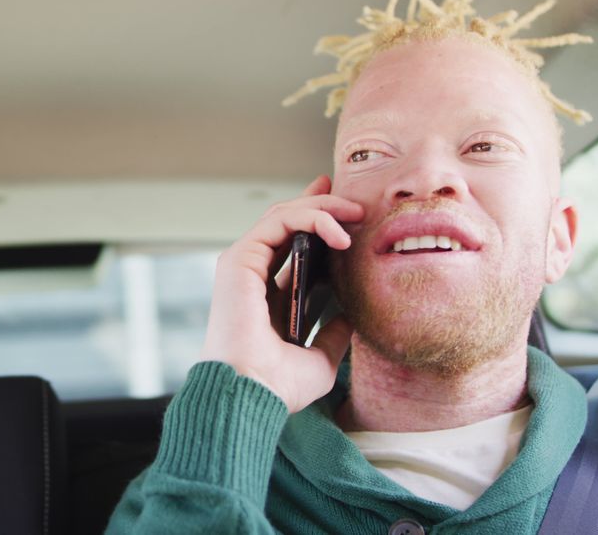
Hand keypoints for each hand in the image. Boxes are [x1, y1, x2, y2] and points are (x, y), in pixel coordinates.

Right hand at [199, 175, 362, 412]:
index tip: (346, 213)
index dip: (316, 222)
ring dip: (322, 207)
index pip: (291, 246)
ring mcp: (243, 265)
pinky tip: (339, 234)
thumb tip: (349, 318)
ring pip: (283, 215)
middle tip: (357, 206)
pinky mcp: (240, 258)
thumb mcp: (320, 360)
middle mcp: (252, 276)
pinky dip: (311, 218)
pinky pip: (279, 221)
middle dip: (322, 205)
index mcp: (266, 296)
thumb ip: (332, 335)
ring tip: (356, 214)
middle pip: (286, 222)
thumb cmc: (279, 385)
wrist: (252, 392)